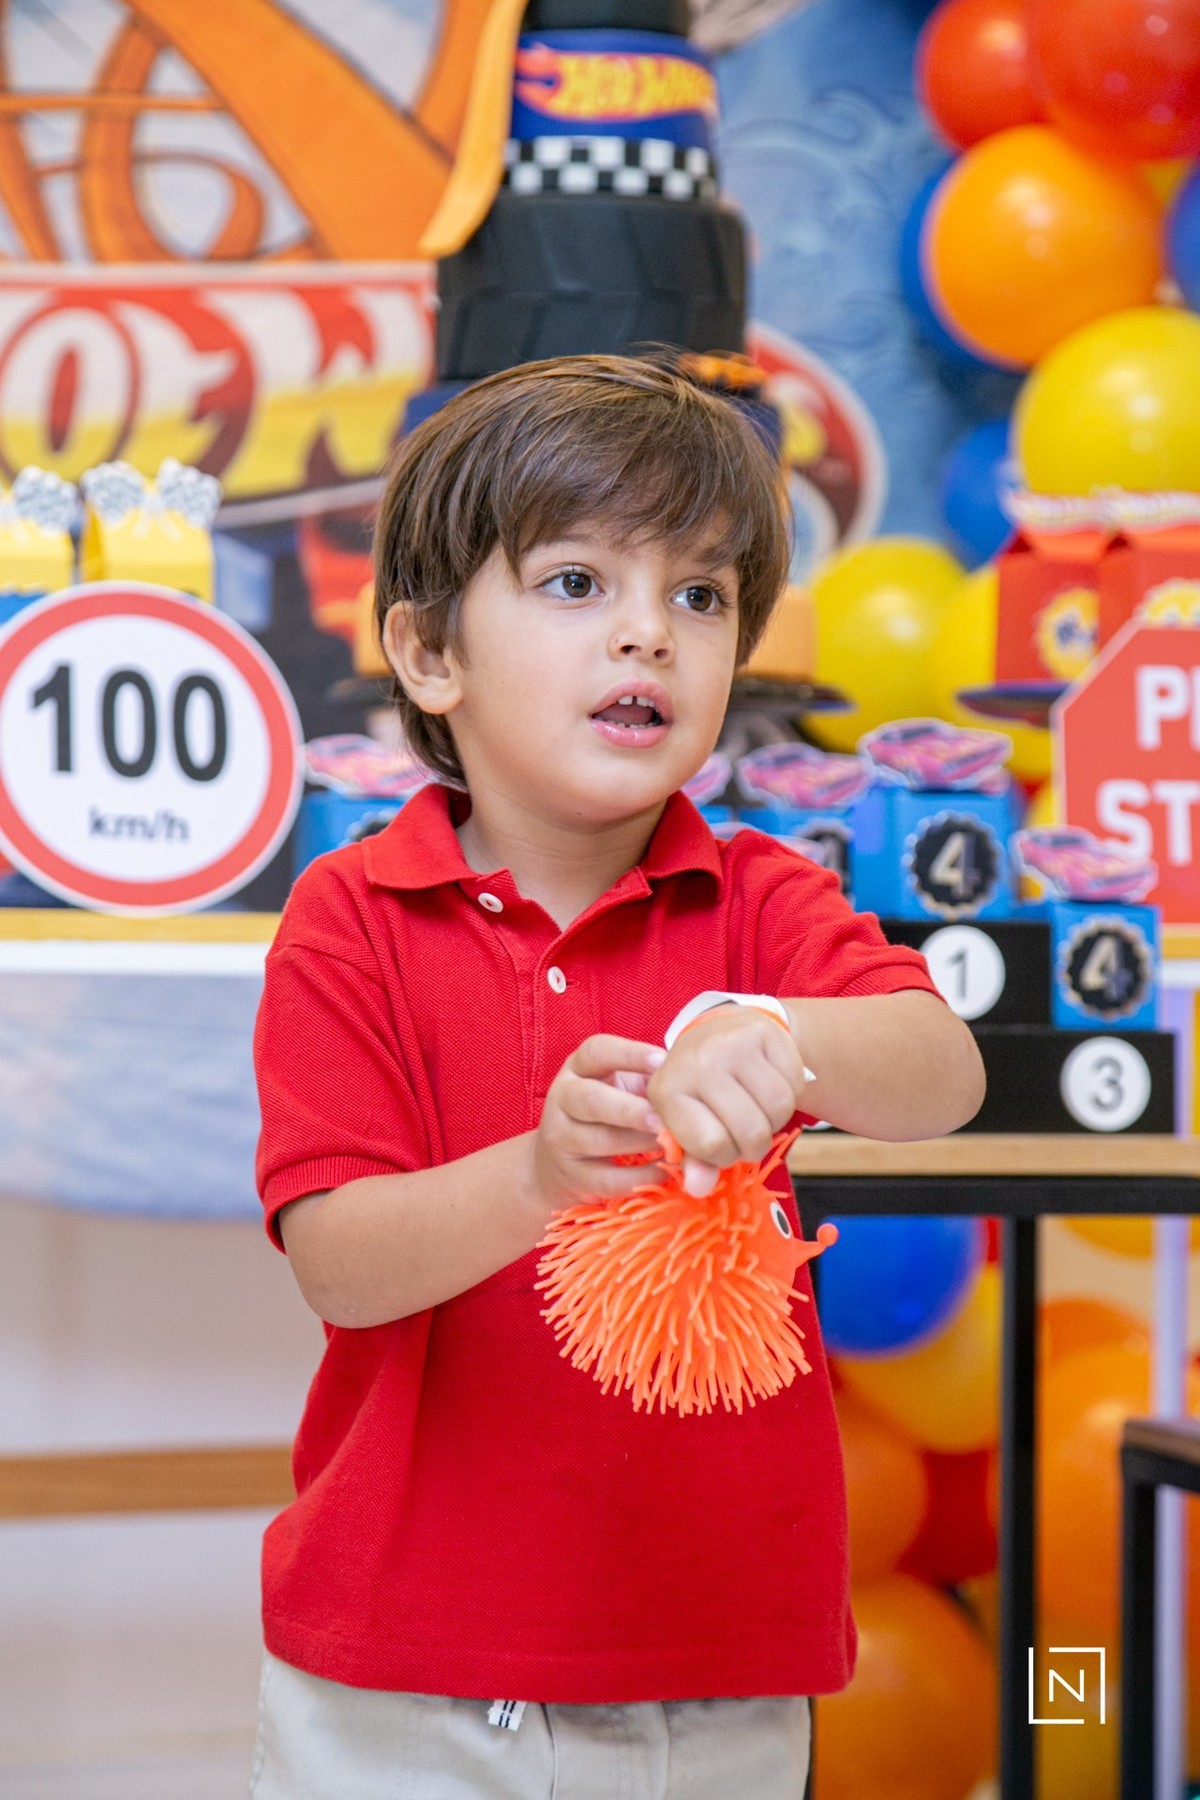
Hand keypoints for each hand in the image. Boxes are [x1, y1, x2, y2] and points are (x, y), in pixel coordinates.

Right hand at [533, 1034, 669, 1213]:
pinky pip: (607, 1179)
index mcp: (577, 1069)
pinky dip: (639, 1177)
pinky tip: (663, 1171)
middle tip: (662, 1118)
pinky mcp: (571, 1177)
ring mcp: (561, 1139)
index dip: (629, 1054)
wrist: (557, 1164)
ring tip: (670, 1144)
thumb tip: (689, 1083)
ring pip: (599, 1140)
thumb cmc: (605, 1115)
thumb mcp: (619, 1088)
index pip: (596, 1051)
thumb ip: (647, 1082)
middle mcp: (562, 1099)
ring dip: (639, 1143)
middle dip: (630, 1110)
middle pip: (591, 1100)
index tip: (662, 1061)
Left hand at [646, 1006, 810, 1196]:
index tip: (720, 1142)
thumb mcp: (687, 1123)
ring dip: (776, 1120)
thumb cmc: (700, 1088)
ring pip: (780, 1108)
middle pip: (751, 1131)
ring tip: (758, 1108)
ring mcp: (731, 1043)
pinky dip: (792, 1093)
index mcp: (667, 1091)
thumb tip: (699, 1188)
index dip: (725, 1155)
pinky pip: (796, 1084)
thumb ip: (694, 1161)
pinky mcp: (764, 1031)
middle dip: (755, 1144)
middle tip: (744, 1130)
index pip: (713, 1146)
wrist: (720, 1030)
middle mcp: (697, 1062)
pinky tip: (771, 1084)